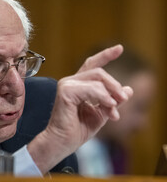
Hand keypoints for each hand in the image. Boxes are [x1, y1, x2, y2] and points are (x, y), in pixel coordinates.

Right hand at [28, 44, 132, 173]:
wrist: (62, 143)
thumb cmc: (78, 129)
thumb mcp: (101, 113)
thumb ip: (113, 101)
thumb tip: (129, 90)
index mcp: (78, 85)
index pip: (92, 64)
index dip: (106, 55)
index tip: (120, 48)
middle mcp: (71, 81)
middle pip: (99, 72)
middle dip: (114, 84)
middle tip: (124, 98)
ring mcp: (67, 84)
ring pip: (96, 79)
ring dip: (110, 94)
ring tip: (115, 110)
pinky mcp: (65, 92)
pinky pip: (91, 89)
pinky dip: (103, 97)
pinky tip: (109, 106)